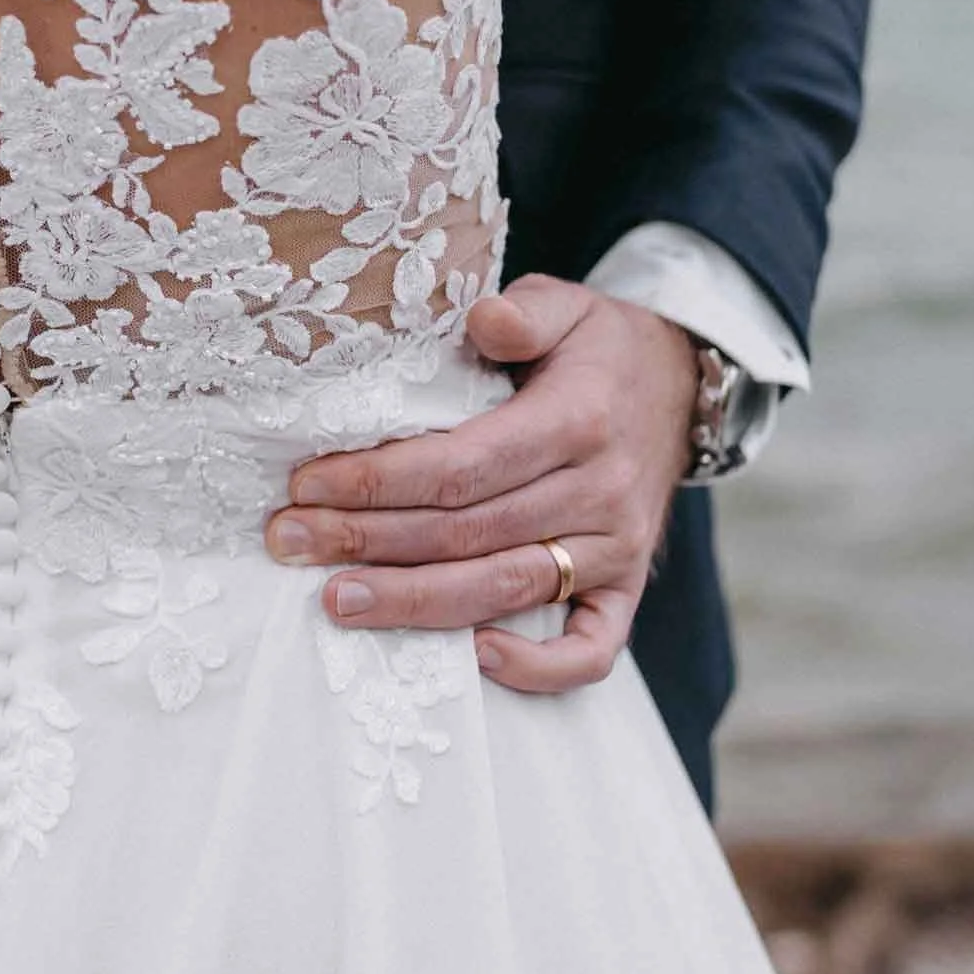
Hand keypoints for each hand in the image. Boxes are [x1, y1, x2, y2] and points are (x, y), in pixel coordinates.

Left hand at [264, 274, 697, 690]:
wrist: (683, 386)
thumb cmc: (597, 347)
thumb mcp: (568, 306)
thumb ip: (524, 310)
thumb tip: (484, 319)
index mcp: (577, 420)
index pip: (462, 465)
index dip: (379, 480)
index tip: (308, 484)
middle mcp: (600, 491)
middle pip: (468, 533)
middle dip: (369, 541)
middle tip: (289, 543)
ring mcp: (617, 547)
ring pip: (506, 589)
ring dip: (415, 603)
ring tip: (337, 602)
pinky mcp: (628, 586)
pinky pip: (591, 649)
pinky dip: (536, 668)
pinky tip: (470, 658)